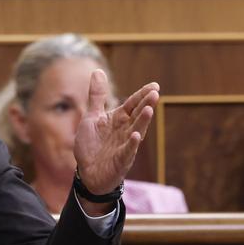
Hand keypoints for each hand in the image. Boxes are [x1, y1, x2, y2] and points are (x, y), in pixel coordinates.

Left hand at [73, 70, 158, 211]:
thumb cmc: (92, 145)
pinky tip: (136, 136)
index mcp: (119, 119)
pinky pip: (127, 151)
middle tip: (155, 94)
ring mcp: (124, 146)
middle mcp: (125, 131)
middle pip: (137, 115)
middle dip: (146, 105)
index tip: (154, 86)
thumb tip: (98, 71)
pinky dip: (132, 144)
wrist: (88, 173)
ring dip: (143, 122)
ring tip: (149, 110)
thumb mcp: (91, 117)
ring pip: (136, 131)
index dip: (142, 95)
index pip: (133, 104)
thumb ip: (97, 96)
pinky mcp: (120, 161)